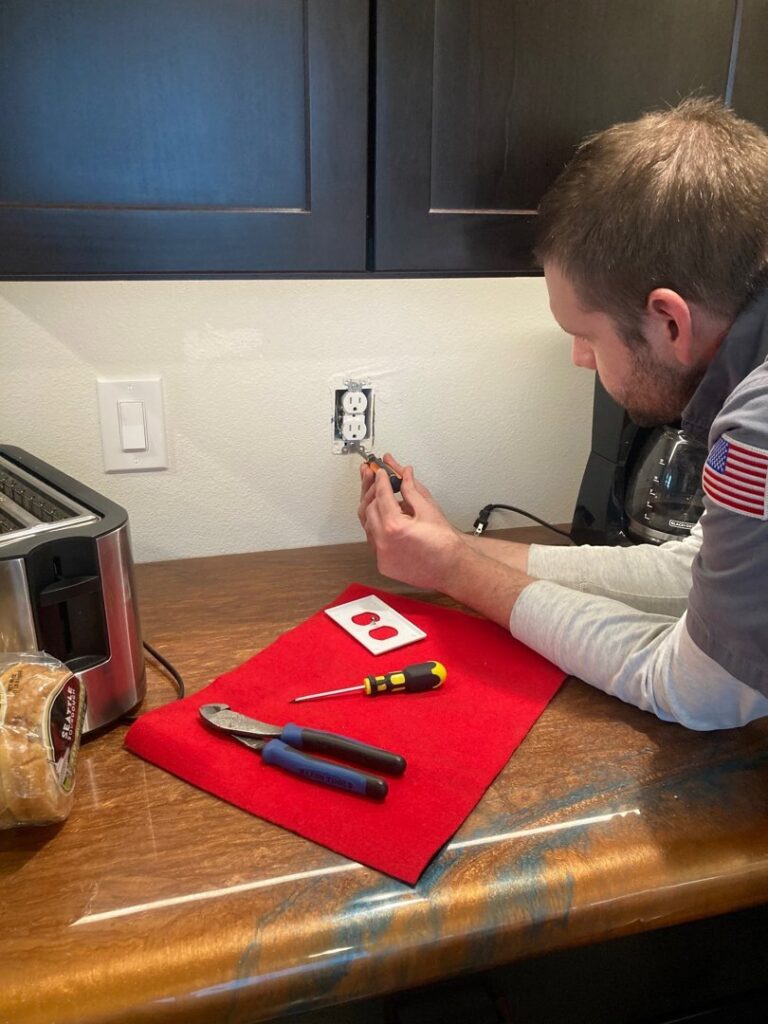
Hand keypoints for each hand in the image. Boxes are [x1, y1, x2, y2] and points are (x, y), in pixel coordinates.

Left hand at [358, 455, 463, 591]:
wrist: (452, 568)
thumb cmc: (445, 544)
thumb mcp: (428, 509)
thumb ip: (411, 489)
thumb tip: (404, 474)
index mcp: (394, 526)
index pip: (382, 495)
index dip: (381, 481)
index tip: (381, 472)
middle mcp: (383, 543)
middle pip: (369, 509)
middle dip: (373, 493)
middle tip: (377, 480)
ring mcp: (382, 556)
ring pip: (368, 525)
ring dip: (373, 509)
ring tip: (379, 496)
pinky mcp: (383, 564)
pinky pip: (373, 541)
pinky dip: (376, 526)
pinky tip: (383, 517)